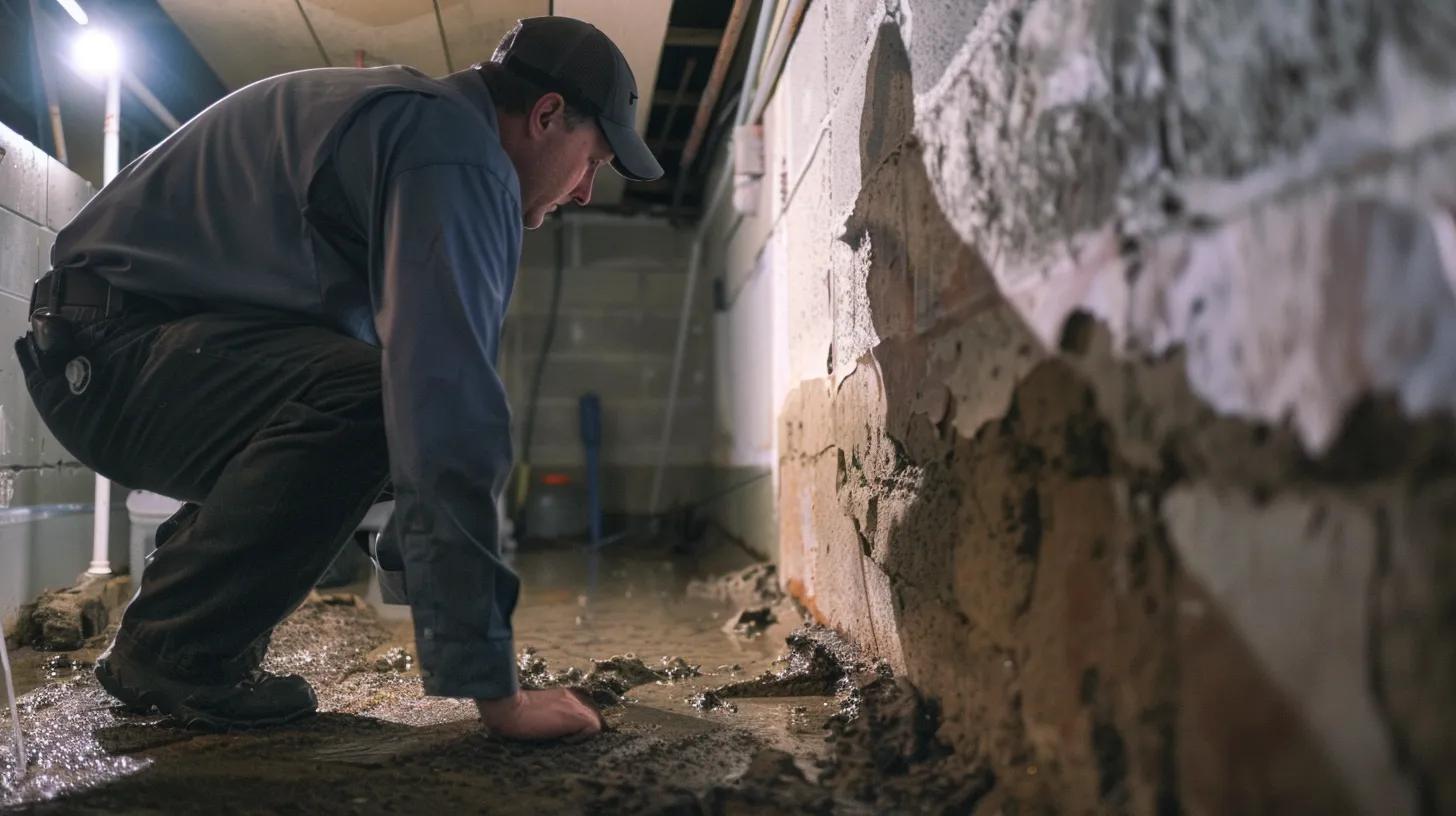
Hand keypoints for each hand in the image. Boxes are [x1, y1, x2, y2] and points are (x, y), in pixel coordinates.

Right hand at [476, 688, 604, 740]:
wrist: (509, 709)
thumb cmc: (514, 714)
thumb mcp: (536, 711)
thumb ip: (550, 713)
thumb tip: (556, 728)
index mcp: (562, 696)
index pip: (580, 712)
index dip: (574, 726)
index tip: (558, 734)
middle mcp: (572, 697)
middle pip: (590, 717)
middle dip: (580, 731)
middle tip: (560, 738)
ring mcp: (575, 705)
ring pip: (594, 722)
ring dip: (580, 734)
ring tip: (560, 738)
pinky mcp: (576, 716)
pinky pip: (593, 728)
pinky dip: (580, 737)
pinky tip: (561, 739)